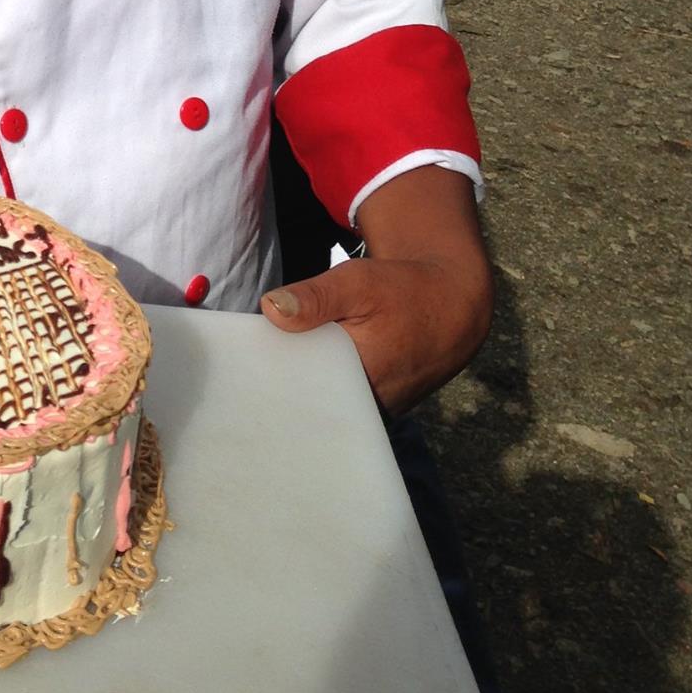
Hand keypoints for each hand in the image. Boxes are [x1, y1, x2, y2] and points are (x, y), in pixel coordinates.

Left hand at [261, 166, 492, 415]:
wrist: (450, 304)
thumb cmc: (403, 289)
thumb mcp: (357, 281)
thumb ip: (315, 298)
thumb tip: (271, 310)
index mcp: (361, 383)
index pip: (303, 399)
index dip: (271, 388)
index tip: (241, 377)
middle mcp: (370, 408)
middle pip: (312, 407)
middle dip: (282, 392)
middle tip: (243, 378)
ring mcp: (376, 411)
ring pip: (326, 407)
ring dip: (301, 391)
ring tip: (262, 379)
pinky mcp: (378, 406)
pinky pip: (341, 404)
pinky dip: (320, 388)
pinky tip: (297, 372)